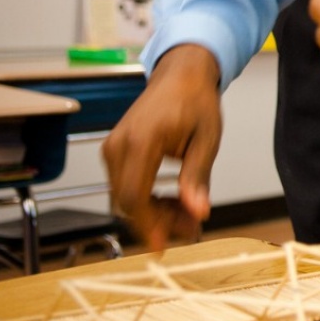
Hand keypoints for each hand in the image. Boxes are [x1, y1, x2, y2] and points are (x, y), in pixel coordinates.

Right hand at [101, 44, 220, 251]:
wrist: (180, 74)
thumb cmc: (196, 101)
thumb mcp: (207, 139)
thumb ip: (198, 177)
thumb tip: (198, 212)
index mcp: (142, 140)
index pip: (135, 194)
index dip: (149, 225)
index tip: (164, 245)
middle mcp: (118, 145)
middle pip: (128, 200)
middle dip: (158, 221)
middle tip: (191, 228)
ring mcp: (112, 147)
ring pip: (126, 196)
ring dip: (153, 212)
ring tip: (187, 214)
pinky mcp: (114, 151)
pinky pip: (125, 184)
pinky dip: (147, 198)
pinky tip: (172, 201)